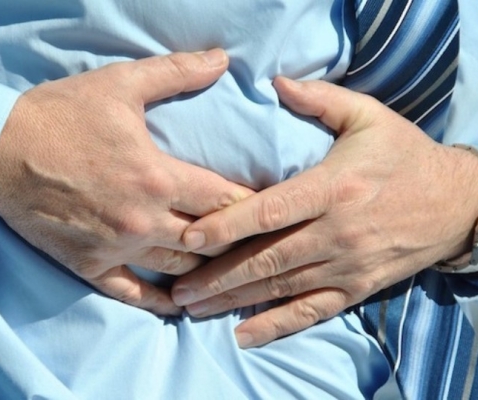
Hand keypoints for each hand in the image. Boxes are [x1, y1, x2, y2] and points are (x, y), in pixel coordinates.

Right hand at [0, 49, 251, 314]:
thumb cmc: (62, 115)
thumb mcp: (121, 84)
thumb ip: (176, 72)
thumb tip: (221, 59)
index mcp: (158, 177)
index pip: (224, 199)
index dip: (253, 205)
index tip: (271, 209)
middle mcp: (144, 219)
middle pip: (209, 239)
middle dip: (237, 240)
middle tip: (259, 241)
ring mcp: (118, 248)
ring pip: (180, 268)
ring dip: (209, 270)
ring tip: (232, 269)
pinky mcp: (92, 266)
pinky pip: (133, 294)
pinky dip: (161, 302)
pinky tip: (183, 305)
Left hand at [172, 78, 477, 346]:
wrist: (457, 202)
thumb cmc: (404, 156)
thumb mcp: (369, 116)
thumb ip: (321, 100)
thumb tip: (276, 82)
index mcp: (333, 188)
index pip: (270, 211)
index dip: (226, 225)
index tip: (189, 237)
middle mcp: (336, 232)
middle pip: (266, 258)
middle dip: (218, 275)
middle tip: (178, 288)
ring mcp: (346, 265)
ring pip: (280, 288)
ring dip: (234, 300)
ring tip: (193, 308)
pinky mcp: (356, 288)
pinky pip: (311, 311)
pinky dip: (276, 325)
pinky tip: (243, 334)